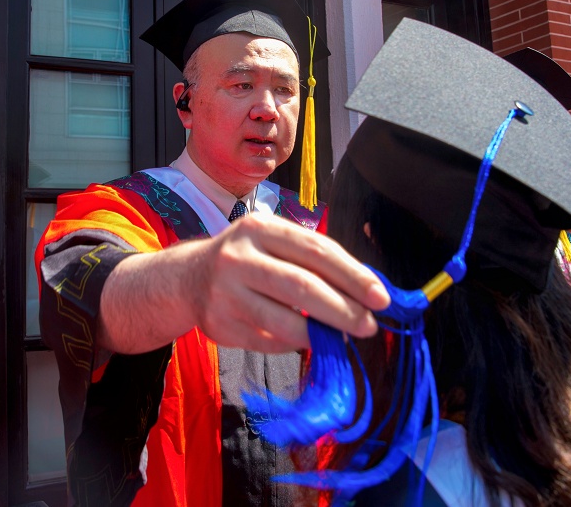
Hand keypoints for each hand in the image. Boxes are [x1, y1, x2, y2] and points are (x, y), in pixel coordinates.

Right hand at [183, 213, 388, 352]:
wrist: (189, 277)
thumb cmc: (249, 257)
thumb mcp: (275, 243)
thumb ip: (314, 260)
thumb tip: (365, 290)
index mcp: (260, 228)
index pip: (316, 250)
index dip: (353, 275)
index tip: (380, 297)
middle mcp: (239, 257)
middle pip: (301, 286)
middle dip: (342, 309)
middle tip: (368, 326)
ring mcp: (225, 293)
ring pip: (283, 321)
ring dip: (321, 334)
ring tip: (343, 338)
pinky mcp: (219, 325)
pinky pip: (268, 341)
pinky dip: (293, 343)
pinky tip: (306, 339)